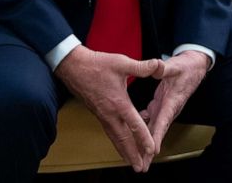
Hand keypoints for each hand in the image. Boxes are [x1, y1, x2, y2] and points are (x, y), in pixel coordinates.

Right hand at [54, 46, 161, 172]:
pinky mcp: (98, 114)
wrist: (73, 67)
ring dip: (124, 151)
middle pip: (123, 139)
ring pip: (115, 138)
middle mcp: (110, 113)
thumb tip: (158, 66)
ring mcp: (103, 115)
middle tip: (141, 168)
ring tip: (132, 163)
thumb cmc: (96, 64)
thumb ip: (141, 67)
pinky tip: (120, 145)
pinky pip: (110, 132)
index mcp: (118, 102)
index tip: (152, 150)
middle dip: (133, 154)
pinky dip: (117, 142)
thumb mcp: (121, 62)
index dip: (144, 138)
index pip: (134, 125)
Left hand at [141, 51, 208, 153]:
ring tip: (136, 157)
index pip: (163, 121)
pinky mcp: (160, 105)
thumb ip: (164, 68)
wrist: (194, 67)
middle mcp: (168, 109)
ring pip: (153, 129)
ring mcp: (164, 108)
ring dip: (144, 143)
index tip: (152, 150)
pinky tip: (132, 133)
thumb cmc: (186, 67)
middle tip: (142, 165)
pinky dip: (141, 129)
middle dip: (150, 150)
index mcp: (172, 101)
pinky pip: (149, 120)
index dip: (157, 136)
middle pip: (157, 132)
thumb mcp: (175, 66)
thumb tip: (157, 67)